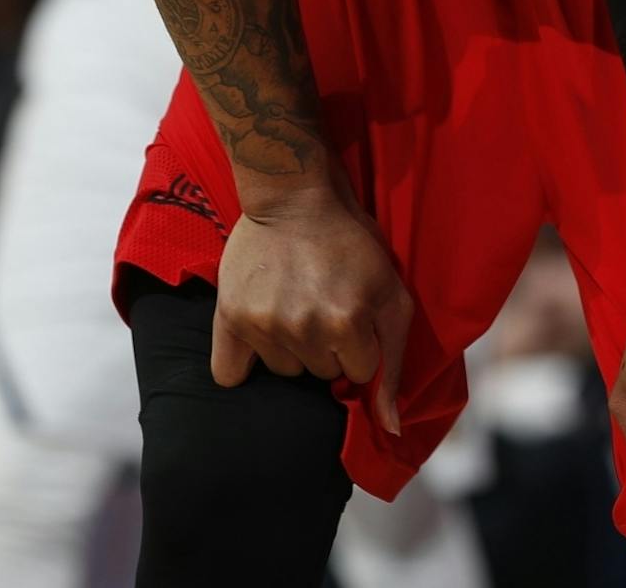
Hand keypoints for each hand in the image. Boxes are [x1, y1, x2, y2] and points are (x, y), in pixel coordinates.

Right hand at [211, 176, 412, 435]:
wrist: (293, 196)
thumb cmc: (350, 241)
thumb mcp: (392, 292)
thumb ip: (396, 361)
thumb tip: (390, 430)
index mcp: (348, 324)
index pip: (359, 373)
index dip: (360, 343)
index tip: (353, 311)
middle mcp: (305, 330)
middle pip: (321, 373)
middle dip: (328, 345)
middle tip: (323, 300)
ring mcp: (264, 325)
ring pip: (284, 372)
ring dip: (292, 346)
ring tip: (296, 301)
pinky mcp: (231, 317)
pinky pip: (230, 374)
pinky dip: (243, 361)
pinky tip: (260, 328)